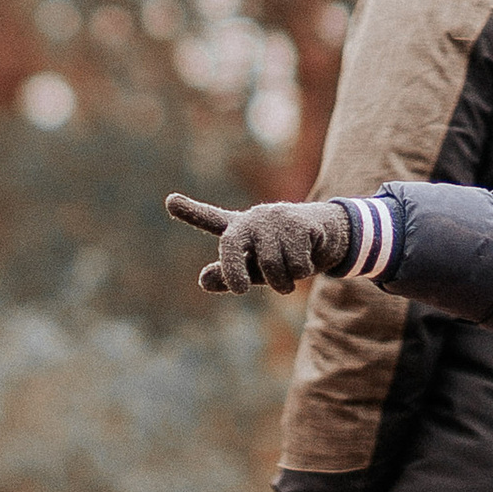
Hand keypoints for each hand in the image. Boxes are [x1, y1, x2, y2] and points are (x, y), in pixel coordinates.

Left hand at [165, 192, 354, 295]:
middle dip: (233, 271)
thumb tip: (203, 279)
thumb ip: (228, 276)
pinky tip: (305, 259)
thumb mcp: (251, 270)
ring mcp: (275, 219)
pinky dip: (301, 272)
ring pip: (272, 267)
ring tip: (288, 275)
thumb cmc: (279, 255)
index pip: (210, 219)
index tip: (169, 201)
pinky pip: (296, 265)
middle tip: (239, 290)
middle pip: (232, 247)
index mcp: (238, 229)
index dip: (189, 211)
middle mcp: (253, 219)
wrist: (322, 235)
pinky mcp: (298, 223)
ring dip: (283, 282)